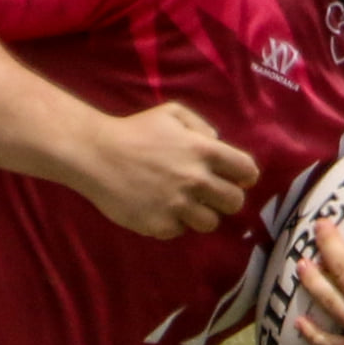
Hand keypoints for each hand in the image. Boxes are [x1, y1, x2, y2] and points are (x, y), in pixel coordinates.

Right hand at [76, 102, 259, 239]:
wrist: (97, 155)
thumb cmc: (135, 131)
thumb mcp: (171, 114)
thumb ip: (201, 126)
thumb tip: (217, 143)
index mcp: (204, 151)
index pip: (246, 170)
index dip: (245, 176)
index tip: (238, 179)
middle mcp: (197, 180)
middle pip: (234, 202)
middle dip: (226, 198)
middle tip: (210, 195)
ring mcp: (179, 205)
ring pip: (211, 222)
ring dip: (201, 214)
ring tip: (184, 204)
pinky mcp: (161, 225)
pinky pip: (180, 230)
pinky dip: (174, 222)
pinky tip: (160, 208)